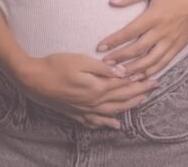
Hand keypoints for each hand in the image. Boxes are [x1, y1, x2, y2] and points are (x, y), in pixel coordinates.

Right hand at [15, 52, 159, 129]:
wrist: (33, 79)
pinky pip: (95, 122)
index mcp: (97, 88)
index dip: (139, 81)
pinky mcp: (75, 113)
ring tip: (141, 101)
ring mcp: (84, 110)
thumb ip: (102, 68)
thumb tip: (121, 72)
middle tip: (154, 87)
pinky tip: (114, 125)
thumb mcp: (80, 60)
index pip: (123, 85)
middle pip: (121, 99)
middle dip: (139, 92)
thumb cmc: (56, 65)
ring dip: (128, 106)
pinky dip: (107, 124)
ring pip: (112, 111)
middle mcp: (93, 102)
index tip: (152, 77)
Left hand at [96, 0, 187, 78]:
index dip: (114, 40)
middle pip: (138, 50)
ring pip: (150, 61)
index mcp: (155, 16)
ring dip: (133, 70)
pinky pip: (162, 64)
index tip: (100, 47)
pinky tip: (140, 77)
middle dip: (120, 58)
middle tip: (105, 65)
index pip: (130, 32)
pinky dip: (150, 72)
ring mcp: (171, 42)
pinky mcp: (177, 48)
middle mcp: (162, 32)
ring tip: (119, 75)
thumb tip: (112, 2)